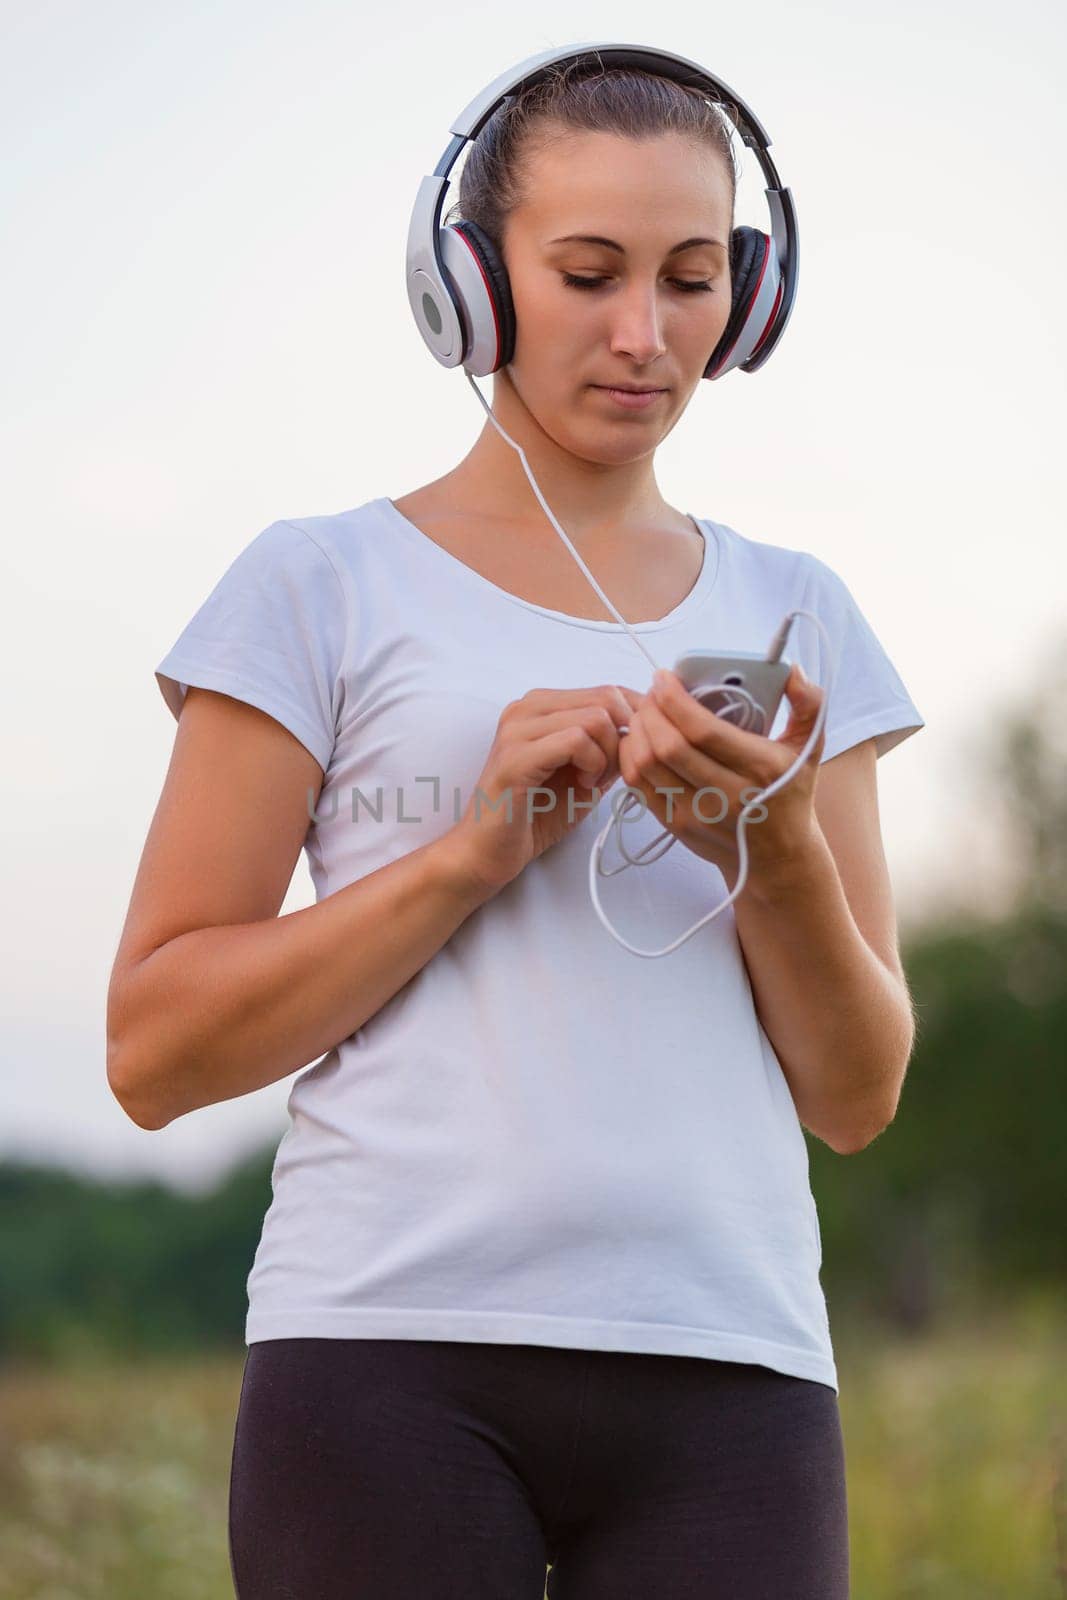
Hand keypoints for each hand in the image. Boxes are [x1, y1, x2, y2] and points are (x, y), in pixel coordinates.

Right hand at [443, 683, 644, 895]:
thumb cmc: (535, 816)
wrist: (488, 852)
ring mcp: (517, 728)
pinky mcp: (516, 755)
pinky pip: (576, 739)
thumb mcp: (586, 775)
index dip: (636, 718)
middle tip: (609, 772)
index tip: (640, 750)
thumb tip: (648, 728)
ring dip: (607, 754)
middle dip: (623, 738)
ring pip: (595, 717)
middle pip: (606, 697)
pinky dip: (592, 764)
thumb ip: (611, 749)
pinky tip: (582, 785)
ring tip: (591, 781)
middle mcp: (525, 707)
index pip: (607, 689)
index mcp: (541, 706)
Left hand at [616, 662, 825, 890]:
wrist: (778, 857)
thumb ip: (809, 704)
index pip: (704, 731)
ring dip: (637, 731)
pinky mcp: (677, 827)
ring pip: (647, 766)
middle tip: (653, 692)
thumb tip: (793, 671)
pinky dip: (630, 757)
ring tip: (645, 712)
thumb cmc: (789, 792)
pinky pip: (638, 787)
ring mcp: (698, 815)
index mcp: (760, 768)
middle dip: (651, 710)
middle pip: (669, 746)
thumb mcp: (809, 748)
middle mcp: (727, 795)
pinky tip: (638, 739)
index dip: (675, 700)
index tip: (664, 677)